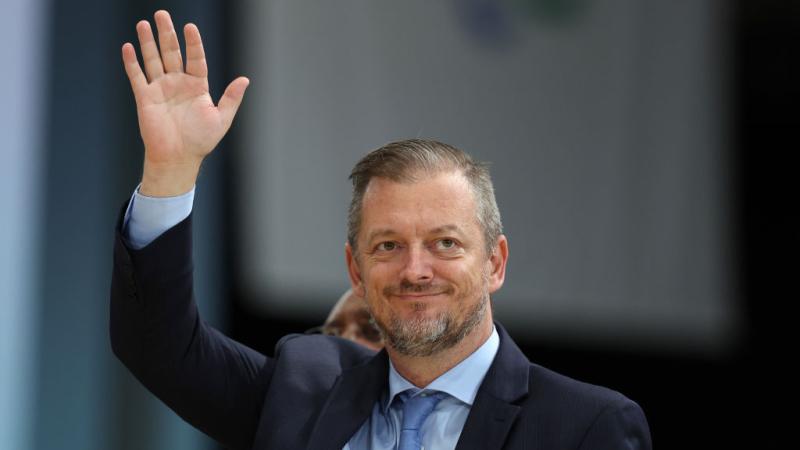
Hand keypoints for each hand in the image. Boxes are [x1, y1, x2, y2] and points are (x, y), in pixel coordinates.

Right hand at [121, 10, 248, 196]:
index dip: (193, 43)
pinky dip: (132, 63)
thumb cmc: (201, 140)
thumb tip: (245, 79)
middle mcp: (178, 83)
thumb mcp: (221, 119)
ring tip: (143, 23)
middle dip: (166, 34)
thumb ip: (232, 98)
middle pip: (171, 53)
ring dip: (148, 42)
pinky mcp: (145, 98)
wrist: (179, 158)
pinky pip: (137, 77)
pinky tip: (128, 47)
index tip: (190, 27)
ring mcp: (161, 89)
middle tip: (161, 14)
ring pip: (153, 60)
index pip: (195, 58)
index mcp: (197, 86)